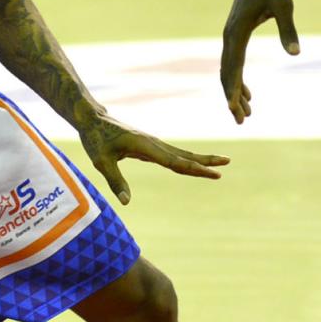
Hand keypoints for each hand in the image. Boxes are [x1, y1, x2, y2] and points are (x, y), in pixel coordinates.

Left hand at [77, 112, 226, 204]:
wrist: (93, 119)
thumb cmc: (95, 140)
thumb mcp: (101, 162)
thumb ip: (116, 181)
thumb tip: (126, 202)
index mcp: (145, 146)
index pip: (175, 162)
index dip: (195, 169)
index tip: (214, 173)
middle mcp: (154, 144)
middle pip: (185, 155)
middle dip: (206, 161)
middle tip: (227, 163)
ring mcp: (153, 144)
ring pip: (181, 154)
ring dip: (201, 159)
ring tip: (220, 162)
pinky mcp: (150, 146)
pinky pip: (173, 155)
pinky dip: (187, 160)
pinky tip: (194, 164)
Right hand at [220, 0, 299, 123]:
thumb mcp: (284, 7)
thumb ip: (289, 30)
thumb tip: (296, 54)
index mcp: (237, 33)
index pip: (233, 67)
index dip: (234, 90)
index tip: (235, 109)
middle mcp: (229, 37)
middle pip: (227, 74)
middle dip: (232, 99)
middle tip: (241, 121)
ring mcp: (230, 37)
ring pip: (229, 71)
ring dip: (236, 93)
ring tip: (246, 115)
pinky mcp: (236, 36)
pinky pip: (234, 63)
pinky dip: (239, 80)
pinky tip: (249, 95)